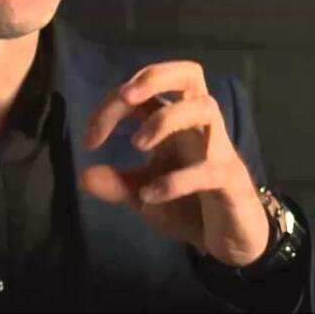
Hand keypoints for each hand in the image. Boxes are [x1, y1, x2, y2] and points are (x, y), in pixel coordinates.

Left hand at [79, 61, 270, 267]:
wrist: (229, 241)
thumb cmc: (189, 206)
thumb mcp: (143, 195)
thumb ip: (116, 184)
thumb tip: (83, 176)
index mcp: (175, 123)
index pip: (145, 91)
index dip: (111, 106)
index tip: (89, 141)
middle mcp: (198, 127)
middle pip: (189, 74)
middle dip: (154, 76)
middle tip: (126, 97)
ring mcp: (218, 149)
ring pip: (206, 107)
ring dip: (166, 118)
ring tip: (137, 144)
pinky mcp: (230, 180)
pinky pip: (209, 168)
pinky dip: (176, 180)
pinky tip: (150, 196)